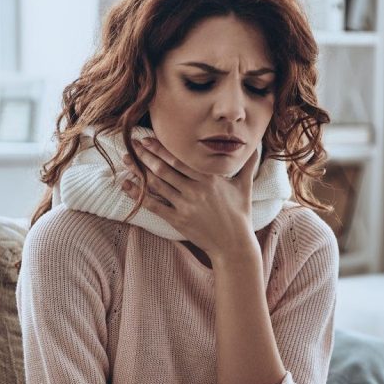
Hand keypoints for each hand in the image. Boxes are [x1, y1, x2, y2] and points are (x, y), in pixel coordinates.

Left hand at [119, 137, 257, 259]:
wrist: (234, 244)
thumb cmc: (239, 214)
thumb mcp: (244, 187)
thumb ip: (248, 165)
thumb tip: (257, 146)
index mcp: (209, 178)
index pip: (180, 159)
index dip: (161, 148)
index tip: (147, 139)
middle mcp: (195, 190)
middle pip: (164, 169)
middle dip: (145, 155)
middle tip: (131, 144)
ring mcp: (185, 206)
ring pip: (157, 184)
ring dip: (138, 171)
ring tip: (126, 160)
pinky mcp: (178, 220)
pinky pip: (154, 206)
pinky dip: (138, 195)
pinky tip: (126, 186)